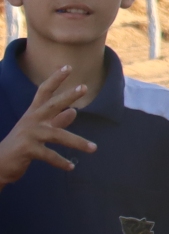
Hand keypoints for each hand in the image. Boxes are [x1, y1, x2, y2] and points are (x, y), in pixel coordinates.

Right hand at [0, 68, 93, 188]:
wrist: (0, 163)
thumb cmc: (22, 145)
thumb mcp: (39, 130)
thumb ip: (56, 121)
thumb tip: (73, 112)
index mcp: (34, 113)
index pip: (44, 92)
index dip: (55, 79)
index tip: (68, 67)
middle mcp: (31, 120)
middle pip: (51, 105)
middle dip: (67, 96)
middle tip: (84, 87)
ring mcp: (29, 134)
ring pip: (57, 135)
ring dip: (77, 142)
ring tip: (94, 148)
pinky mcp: (27, 149)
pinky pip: (49, 155)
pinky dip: (61, 161)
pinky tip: (71, 167)